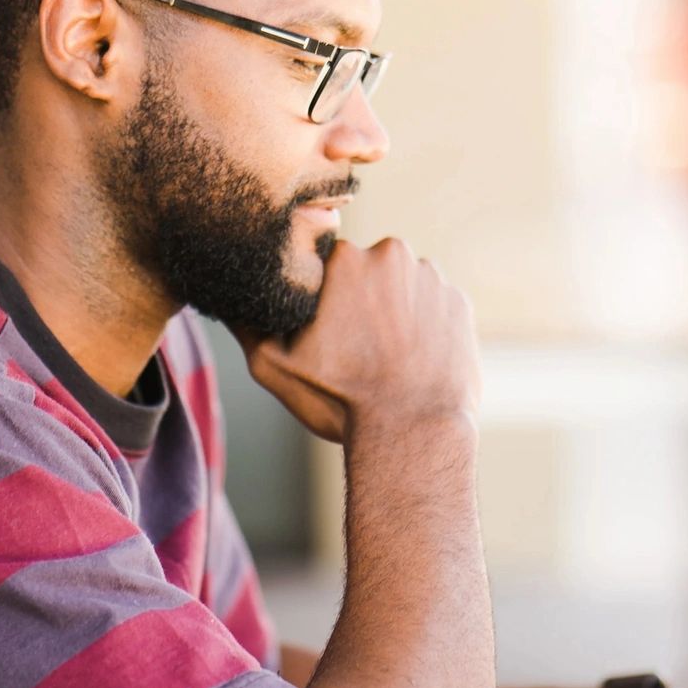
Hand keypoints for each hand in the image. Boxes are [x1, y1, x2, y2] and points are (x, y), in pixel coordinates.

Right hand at [241, 238, 479, 444]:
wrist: (415, 432)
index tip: (323, 330)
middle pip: (367, 271)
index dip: (321, 297)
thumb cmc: (341, 399)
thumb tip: (226, 297)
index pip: (325, 263)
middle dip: (360, 301)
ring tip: (386, 359)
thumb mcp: (273, 365)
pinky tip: (414, 362)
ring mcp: (432, 278)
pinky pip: (434, 308)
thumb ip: (246, 323)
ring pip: (402, 288)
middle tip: (354, 350)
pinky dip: (425, 328)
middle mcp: (392, 255)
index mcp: (345, 259)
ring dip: (394, 313)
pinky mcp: (461, 304)